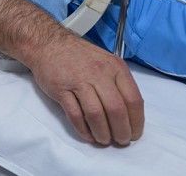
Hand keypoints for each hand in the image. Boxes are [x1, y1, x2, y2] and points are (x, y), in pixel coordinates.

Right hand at [27, 32, 144, 145]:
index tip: (134, 134)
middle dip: (121, 131)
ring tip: (104, 140)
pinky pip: (75, 115)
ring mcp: (79, 81)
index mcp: (115, 68)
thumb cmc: (79, 56)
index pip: (133, 100)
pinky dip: (83, 130)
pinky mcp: (61, 89)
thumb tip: (128, 114)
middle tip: (120, 141)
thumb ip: (118, 84)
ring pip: (96, 115)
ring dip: (102, 133)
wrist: (48, 43)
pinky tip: (87, 135)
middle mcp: (99, 73)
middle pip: (116, 110)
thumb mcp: (106, 62)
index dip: (136, 122)